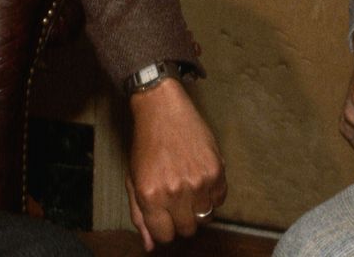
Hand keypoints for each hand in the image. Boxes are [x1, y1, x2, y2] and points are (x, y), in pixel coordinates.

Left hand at [126, 78, 226, 250]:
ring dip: (197, 207)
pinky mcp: (216, 170)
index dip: (164, 228)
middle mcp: (175, 192)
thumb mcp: (133, 181)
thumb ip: (141, 216)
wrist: (162, 109)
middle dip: (181, 219)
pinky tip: (200, 177)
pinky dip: (212, 193)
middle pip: (187, 229)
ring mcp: (198, 182)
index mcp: (151, 196)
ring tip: (188, 187)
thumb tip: (151, 247)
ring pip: (205, 217)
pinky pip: (220, 199)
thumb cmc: (146, 145)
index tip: (165, 217)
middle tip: (177, 200)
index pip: (164, 236)